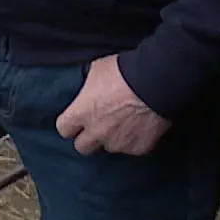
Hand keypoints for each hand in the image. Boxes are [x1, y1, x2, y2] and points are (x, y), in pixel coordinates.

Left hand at [55, 54, 171, 155]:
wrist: (155, 82)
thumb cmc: (123, 71)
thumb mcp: (96, 71)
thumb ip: (88, 88)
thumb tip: (88, 90)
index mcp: (81, 113)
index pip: (63, 129)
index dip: (69, 124)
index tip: (76, 119)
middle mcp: (96, 133)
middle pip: (82, 147)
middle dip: (88, 138)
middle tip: (98, 126)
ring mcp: (118, 143)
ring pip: (109, 148)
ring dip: (112, 138)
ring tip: (124, 123)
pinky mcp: (138, 149)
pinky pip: (131, 148)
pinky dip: (134, 140)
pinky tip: (140, 127)